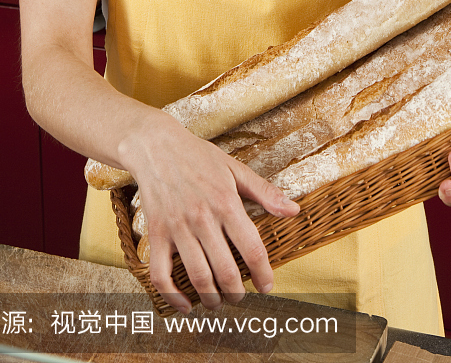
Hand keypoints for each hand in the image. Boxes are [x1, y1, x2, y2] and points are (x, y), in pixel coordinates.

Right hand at [129, 112, 298, 313]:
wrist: (156, 146)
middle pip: (225, 270)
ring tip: (218, 302)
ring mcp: (178, 227)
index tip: (267, 286)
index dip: (263, 274)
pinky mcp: (156, 233)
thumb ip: (264, 192)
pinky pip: (160, 273)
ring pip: (197, 276)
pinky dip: (172, 296)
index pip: (252, 248)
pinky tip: (185, 305)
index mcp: (226, 202)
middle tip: (240, 296)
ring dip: (211, 298)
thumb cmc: (199, 156)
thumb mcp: (235, 168)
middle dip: (237, 292)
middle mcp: (202, 218)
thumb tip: (294, 210)